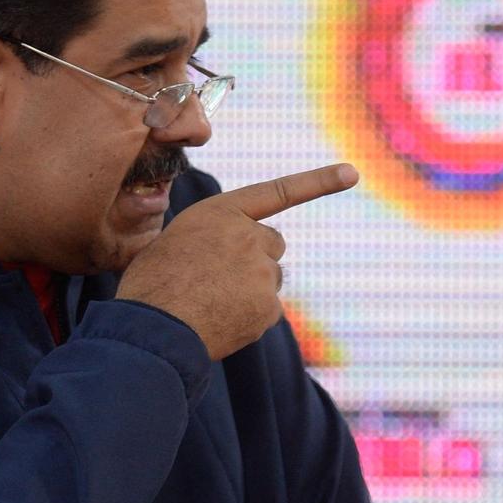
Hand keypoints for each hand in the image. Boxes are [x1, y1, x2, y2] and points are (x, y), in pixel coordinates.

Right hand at [117, 164, 357, 358]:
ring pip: (268, 279)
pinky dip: (248, 317)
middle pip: (271, 244)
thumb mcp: (173, 242)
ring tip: (210, 302)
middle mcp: (248, 235)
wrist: (152, 329)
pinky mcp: (269, 305)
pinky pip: (266, 309)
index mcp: (220, 212)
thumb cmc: (151, 286)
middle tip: (218, 279)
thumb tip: (224, 261)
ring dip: (249, 289)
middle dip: (255, 258)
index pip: (277, 193)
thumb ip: (211, 239)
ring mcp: (262, 270)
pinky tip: (220, 321)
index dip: (318, 182)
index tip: (351, 173)